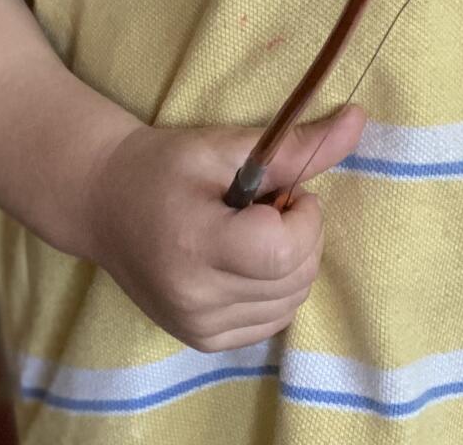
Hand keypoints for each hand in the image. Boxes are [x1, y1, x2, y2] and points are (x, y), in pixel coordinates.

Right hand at [80, 105, 365, 351]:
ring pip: (291, 302)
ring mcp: (198, 328)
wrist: (103, 203)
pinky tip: (246, 258)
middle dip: (301, 234)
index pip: (283, 252)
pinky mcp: (203, 341)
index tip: (284, 191)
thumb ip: (295, 145)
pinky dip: (275, 288)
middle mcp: (196, 299)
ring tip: (253, 230)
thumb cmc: (162, 166)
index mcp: (196, 245)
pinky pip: (270, 320)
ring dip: (291, 262)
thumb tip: (359, 120)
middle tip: (268, 204)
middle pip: (295, 278)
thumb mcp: (225, 146)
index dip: (302, 218)